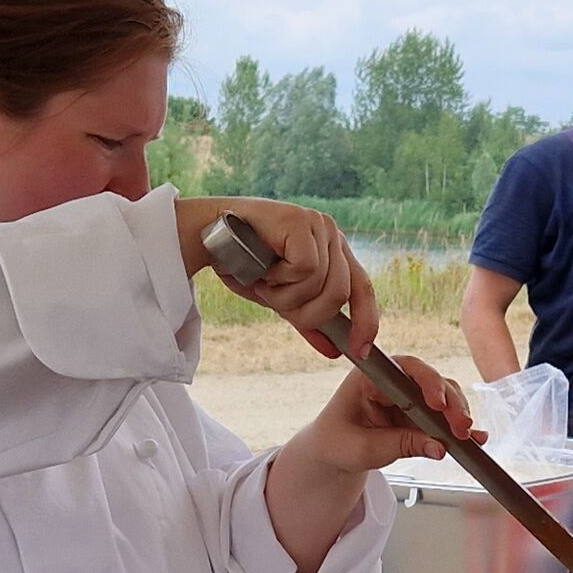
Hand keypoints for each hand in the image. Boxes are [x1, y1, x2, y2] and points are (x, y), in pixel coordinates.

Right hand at [181, 195, 376, 360]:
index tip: (360, 351)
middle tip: (277, 303)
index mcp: (334, 252)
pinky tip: (264, 267)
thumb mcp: (281, 299)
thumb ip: (308, 321)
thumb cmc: (243, 264)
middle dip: (307, 313)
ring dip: (287, 296)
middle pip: (340, 294)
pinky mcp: (301, 221)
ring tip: (265, 282)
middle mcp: (332, 235)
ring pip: (321, 285)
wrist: (206, 237)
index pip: (362, 288)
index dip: (366, 321)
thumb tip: (335, 351)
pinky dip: (281, 278)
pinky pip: (305, 268)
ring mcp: (318, 226)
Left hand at [285, 353, 479, 479]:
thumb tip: (439, 448)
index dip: (426, 382)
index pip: (404, 370)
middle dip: (449, 404)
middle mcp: (394, 381)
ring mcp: (409, 396)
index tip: (437, 404)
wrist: (333, 454)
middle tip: (460, 428)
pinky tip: (476, 439)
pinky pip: (444, 416)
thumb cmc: (337, 443)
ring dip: (458, 415)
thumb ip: (400, 445)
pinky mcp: (420, 414)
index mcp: (370, 377)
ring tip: (467, 437)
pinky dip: (458, 427)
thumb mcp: (363, 449)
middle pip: (430, 381)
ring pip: (443, 396)